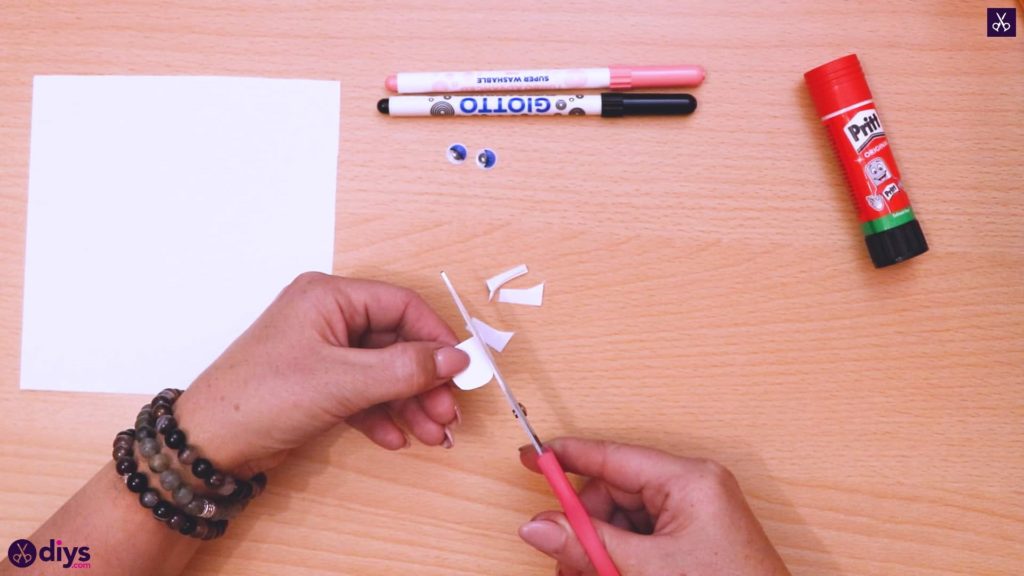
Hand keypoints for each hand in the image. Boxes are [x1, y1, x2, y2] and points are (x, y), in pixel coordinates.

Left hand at [172, 272, 469, 475]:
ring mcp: (322, 351)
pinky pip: (363, 392)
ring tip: (431, 432)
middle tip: (447, 411)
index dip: (435, 337)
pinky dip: (382, 414)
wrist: (208, 445)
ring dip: (409, 402)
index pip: (400, 305)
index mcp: (328, 297)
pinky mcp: (317, 382)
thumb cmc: (260, 398)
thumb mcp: (342, 382)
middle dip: (424, 380)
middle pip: (395, 341)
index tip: (460, 368)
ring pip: (382, 371)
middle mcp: (327, 317)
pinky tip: (396, 437)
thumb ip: (404, 369)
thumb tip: (453, 358)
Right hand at [518, 438, 789, 575]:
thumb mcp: (647, 569)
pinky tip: (610, 575)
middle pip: (614, 493)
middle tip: (564, 558)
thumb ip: (588, 543)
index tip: (531, 457)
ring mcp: (695, 516)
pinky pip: (642, 539)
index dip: (567, 456)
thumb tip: (540, 525)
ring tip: (589, 573)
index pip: (613, 456)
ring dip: (600, 549)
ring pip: (624, 521)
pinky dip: (620, 559)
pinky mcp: (694, 541)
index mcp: (690, 480)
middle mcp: (693, 489)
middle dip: (585, 526)